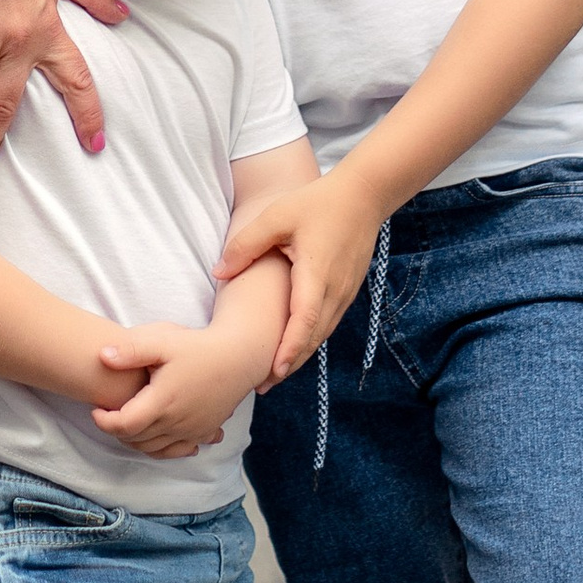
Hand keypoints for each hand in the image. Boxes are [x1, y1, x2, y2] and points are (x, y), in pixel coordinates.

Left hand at [91, 323, 242, 457]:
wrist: (239, 357)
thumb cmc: (198, 346)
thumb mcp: (162, 340)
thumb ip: (131, 349)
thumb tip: (102, 356)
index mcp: (163, 401)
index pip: (124, 425)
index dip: (104, 422)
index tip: (96, 409)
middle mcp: (177, 422)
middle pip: (136, 439)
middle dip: (116, 430)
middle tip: (108, 413)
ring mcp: (192, 430)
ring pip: (155, 449)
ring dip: (135, 441)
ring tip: (127, 421)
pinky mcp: (204, 431)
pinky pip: (177, 451)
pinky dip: (160, 449)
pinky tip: (154, 436)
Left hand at [219, 175, 385, 383]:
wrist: (364, 196)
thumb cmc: (317, 203)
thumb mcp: (277, 216)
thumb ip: (246, 244)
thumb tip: (218, 272)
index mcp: (317, 275)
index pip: (304, 321)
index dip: (289, 349)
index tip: (273, 372)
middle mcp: (335, 291)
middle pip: (312, 338)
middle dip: (288, 364)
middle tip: (260, 386)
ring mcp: (344, 293)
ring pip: (321, 334)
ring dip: (299, 355)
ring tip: (272, 374)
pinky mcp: (346, 291)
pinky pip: (327, 323)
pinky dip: (309, 339)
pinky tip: (293, 346)